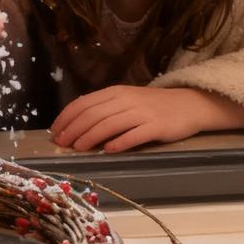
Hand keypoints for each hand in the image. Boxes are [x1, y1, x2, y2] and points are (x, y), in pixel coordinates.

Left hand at [51, 86, 243, 153]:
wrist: (189, 105)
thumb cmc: (152, 106)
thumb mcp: (125, 101)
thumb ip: (104, 110)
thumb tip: (75, 125)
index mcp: (115, 93)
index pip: (84, 103)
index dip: (67, 118)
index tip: (55, 132)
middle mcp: (126, 100)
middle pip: (93, 114)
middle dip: (73, 129)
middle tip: (62, 144)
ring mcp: (142, 113)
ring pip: (109, 124)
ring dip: (90, 137)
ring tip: (78, 148)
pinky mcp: (157, 126)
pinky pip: (135, 135)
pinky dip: (120, 142)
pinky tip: (109, 150)